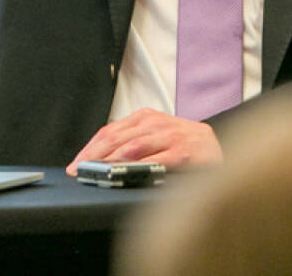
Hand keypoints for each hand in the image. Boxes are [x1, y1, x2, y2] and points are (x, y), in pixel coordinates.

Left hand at [65, 108, 221, 174]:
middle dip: (93, 156)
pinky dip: (136, 167)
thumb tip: (101, 160)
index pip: (110, 131)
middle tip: (77, 170)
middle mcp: (153, 123)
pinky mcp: (180, 151)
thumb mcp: (155, 135)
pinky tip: (123, 174)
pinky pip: (154, 159)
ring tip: (94, 172)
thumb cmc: (181, 143)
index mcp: (144, 118)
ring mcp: (167, 136)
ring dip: (109, 161)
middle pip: (115, 138)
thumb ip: (132, 143)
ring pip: (131, 147)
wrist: (215, 145)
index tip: (75, 164)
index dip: (89, 148)